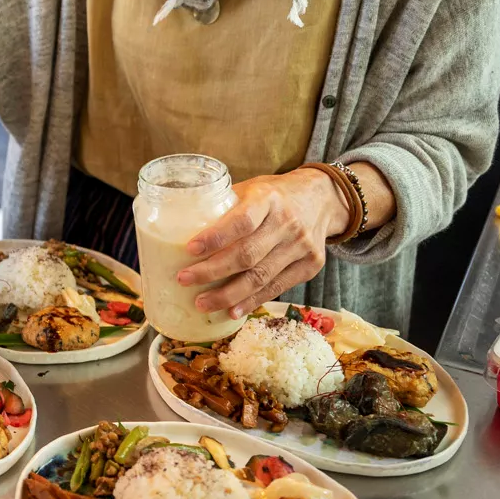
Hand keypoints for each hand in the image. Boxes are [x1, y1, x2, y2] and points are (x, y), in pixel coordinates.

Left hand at [175, 168, 350, 318]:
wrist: (321, 198)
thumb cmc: (273, 195)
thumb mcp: (250, 188)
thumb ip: (223, 205)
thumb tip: (178, 225)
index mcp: (268, 199)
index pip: (242, 221)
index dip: (216, 237)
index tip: (189, 249)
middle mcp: (287, 223)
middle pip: (248, 255)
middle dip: (212, 272)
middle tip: (184, 280)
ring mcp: (302, 246)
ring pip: (261, 277)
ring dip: (228, 294)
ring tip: (202, 303)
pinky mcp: (311, 266)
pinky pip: (277, 288)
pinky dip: (252, 301)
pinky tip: (232, 310)